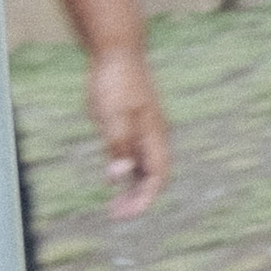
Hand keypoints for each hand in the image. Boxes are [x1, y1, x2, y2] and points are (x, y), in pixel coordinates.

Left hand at [81, 45, 168, 220]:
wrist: (118, 54)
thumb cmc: (116, 84)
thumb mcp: (112, 118)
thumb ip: (117, 148)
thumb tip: (118, 179)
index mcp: (153, 136)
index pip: (157, 176)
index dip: (145, 198)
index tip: (129, 215)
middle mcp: (153, 136)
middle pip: (153, 175)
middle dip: (139, 199)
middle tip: (118, 216)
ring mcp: (144, 130)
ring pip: (144, 166)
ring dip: (132, 187)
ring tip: (116, 205)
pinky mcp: (133, 124)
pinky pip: (134, 155)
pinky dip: (127, 172)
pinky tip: (114, 178)